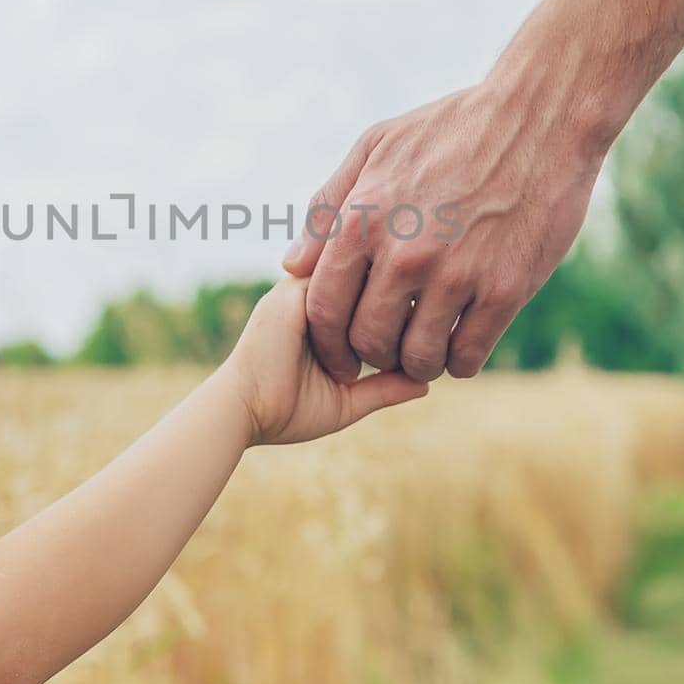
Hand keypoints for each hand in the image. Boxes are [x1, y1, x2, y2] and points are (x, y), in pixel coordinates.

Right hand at [225, 274, 429, 446]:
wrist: (242, 413)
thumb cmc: (286, 412)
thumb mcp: (347, 401)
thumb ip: (383, 388)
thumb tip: (427, 384)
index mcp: (319, 316)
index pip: (366, 292)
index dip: (399, 298)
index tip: (438, 310)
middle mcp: (308, 296)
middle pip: (364, 274)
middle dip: (400, 283)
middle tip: (441, 300)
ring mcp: (299, 290)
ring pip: (355, 271)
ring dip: (389, 283)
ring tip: (429, 302)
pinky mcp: (294, 292)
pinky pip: (338, 276)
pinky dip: (371, 287)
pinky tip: (403, 302)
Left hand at [281, 63, 609, 383]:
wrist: (539, 118)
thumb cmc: (451, 128)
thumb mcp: (375, 148)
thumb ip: (327, 208)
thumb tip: (293, 265)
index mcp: (364, 220)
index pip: (324, 308)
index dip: (327, 343)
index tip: (340, 355)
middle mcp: (404, 253)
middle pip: (369, 340)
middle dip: (373, 354)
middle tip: (389, 350)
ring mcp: (456, 274)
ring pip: (419, 356)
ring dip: (418, 362)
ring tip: (426, 349)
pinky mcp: (504, 289)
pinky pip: (469, 354)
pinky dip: (461, 361)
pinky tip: (462, 344)